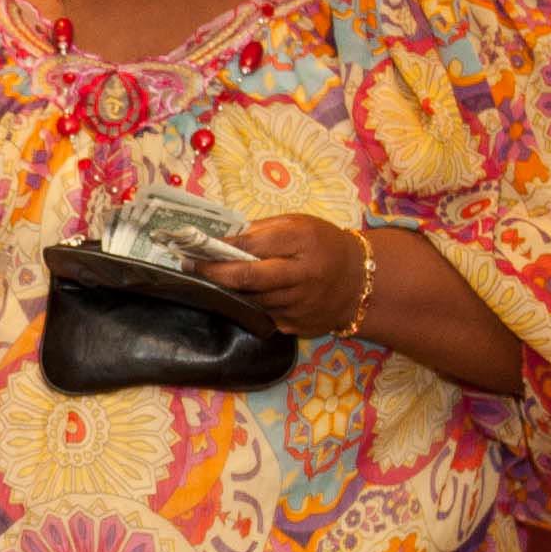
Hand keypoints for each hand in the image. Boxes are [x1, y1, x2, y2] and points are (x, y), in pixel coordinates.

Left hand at [190, 213, 369, 336]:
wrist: (359, 281)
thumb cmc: (322, 245)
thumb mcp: (299, 225)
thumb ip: (264, 231)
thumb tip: (226, 239)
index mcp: (303, 242)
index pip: (254, 244)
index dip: (224, 246)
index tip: (197, 245)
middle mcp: (303, 276)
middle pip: (249, 278)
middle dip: (216, 273)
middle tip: (191, 266)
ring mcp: (300, 305)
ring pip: (251, 300)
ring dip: (228, 291)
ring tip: (208, 280)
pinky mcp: (297, 326)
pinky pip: (263, 316)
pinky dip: (247, 306)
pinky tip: (236, 298)